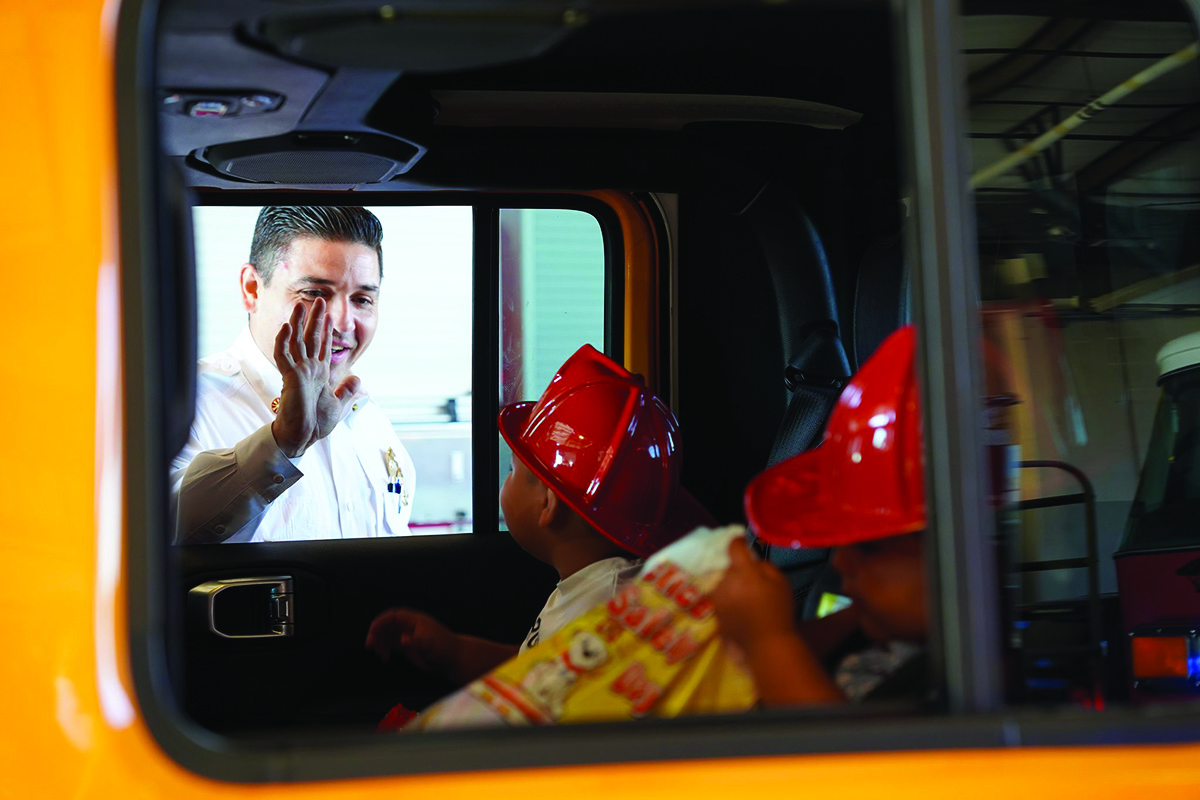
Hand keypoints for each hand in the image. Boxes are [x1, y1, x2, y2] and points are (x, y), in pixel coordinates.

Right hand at [270, 300, 361, 458]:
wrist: (301, 437)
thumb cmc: (315, 423)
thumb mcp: (338, 404)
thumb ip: (346, 391)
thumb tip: (358, 379)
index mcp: (319, 373)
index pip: (323, 346)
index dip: (326, 330)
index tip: (328, 315)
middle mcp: (308, 369)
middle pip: (311, 338)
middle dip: (315, 319)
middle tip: (318, 300)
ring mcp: (298, 372)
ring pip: (296, 342)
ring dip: (298, 323)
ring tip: (300, 305)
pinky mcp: (290, 379)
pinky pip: (284, 356)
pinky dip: (284, 342)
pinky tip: (287, 327)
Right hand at [365, 608, 460, 672]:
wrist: (453, 658)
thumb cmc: (444, 648)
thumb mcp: (429, 644)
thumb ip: (415, 641)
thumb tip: (401, 640)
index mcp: (415, 620)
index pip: (394, 616)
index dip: (381, 621)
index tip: (372, 630)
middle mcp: (409, 626)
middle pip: (388, 624)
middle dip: (377, 632)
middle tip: (369, 644)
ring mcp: (408, 635)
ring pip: (388, 635)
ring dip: (380, 642)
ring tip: (377, 653)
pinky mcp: (408, 646)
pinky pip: (392, 644)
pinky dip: (385, 649)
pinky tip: (384, 658)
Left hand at [712, 538, 796, 653]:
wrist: (765, 644)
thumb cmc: (778, 612)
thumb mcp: (781, 583)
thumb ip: (766, 566)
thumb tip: (754, 562)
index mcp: (744, 572)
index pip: (734, 547)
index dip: (738, 542)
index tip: (742, 542)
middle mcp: (726, 582)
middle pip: (729, 567)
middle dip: (738, 570)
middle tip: (751, 579)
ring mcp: (718, 598)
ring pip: (724, 582)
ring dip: (732, 585)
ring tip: (747, 597)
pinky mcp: (715, 612)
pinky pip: (722, 598)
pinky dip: (729, 599)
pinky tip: (741, 609)